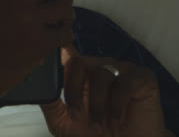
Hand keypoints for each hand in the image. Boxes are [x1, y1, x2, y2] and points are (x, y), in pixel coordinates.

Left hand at [41, 47, 167, 136]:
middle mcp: (100, 66)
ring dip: (97, 105)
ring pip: (101, 75)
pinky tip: (116, 120)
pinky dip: (116, 105)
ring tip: (100, 125)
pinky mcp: (142, 77)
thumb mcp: (64, 123)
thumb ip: (51, 104)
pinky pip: (124, 83)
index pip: (67, 53)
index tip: (51, 53)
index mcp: (81, 73)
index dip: (58, 49)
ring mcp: (122, 69)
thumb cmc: (96, 134)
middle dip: (73, 91)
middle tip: (76, 116)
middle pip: (79, 63)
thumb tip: (36, 88)